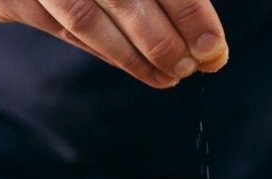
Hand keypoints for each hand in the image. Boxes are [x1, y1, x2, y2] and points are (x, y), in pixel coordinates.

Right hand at [0, 0, 228, 88]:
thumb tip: (206, 39)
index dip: (187, 9)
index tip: (212, 45)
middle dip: (161, 39)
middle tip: (191, 66)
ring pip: (85, 20)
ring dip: (132, 56)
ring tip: (170, 75)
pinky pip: (58, 27)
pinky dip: (102, 48)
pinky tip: (135, 64)